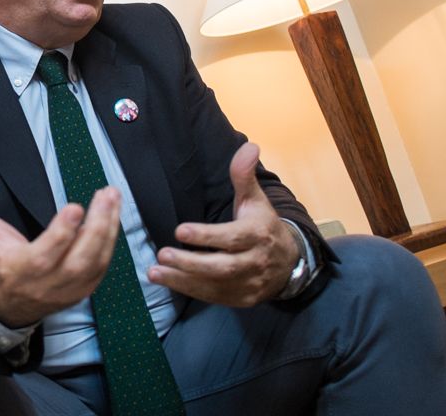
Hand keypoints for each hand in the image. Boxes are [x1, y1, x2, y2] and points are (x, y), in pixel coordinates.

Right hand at [0, 184, 120, 327]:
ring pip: (95, 264)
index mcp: (17, 272)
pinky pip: (102, 268)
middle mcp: (45, 286)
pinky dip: (110, 242)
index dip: (61, 233)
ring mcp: (66, 291)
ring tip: (112, 199)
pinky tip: (112, 217)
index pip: (43, 256)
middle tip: (105, 196)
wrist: (6, 304)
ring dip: (108, 230)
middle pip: (77, 261)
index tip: (74, 207)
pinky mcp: (81, 291)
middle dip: (96, 227)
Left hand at [147, 142, 298, 306]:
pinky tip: (167, 280)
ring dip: (183, 280)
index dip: (206, 236)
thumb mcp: (255, 199)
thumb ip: (244, 176)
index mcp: (258, 235)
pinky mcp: (241, 299)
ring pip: (216, 285)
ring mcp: (249, 284)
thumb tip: (248, 146)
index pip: (232, 238)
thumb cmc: (263, 225)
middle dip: (191, 263)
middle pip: (223, 267)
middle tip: (162, 254)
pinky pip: (214, 297)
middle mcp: (255, 262)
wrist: (290, 263)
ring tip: (155, 271)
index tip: (179, 230)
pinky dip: (190, 290)